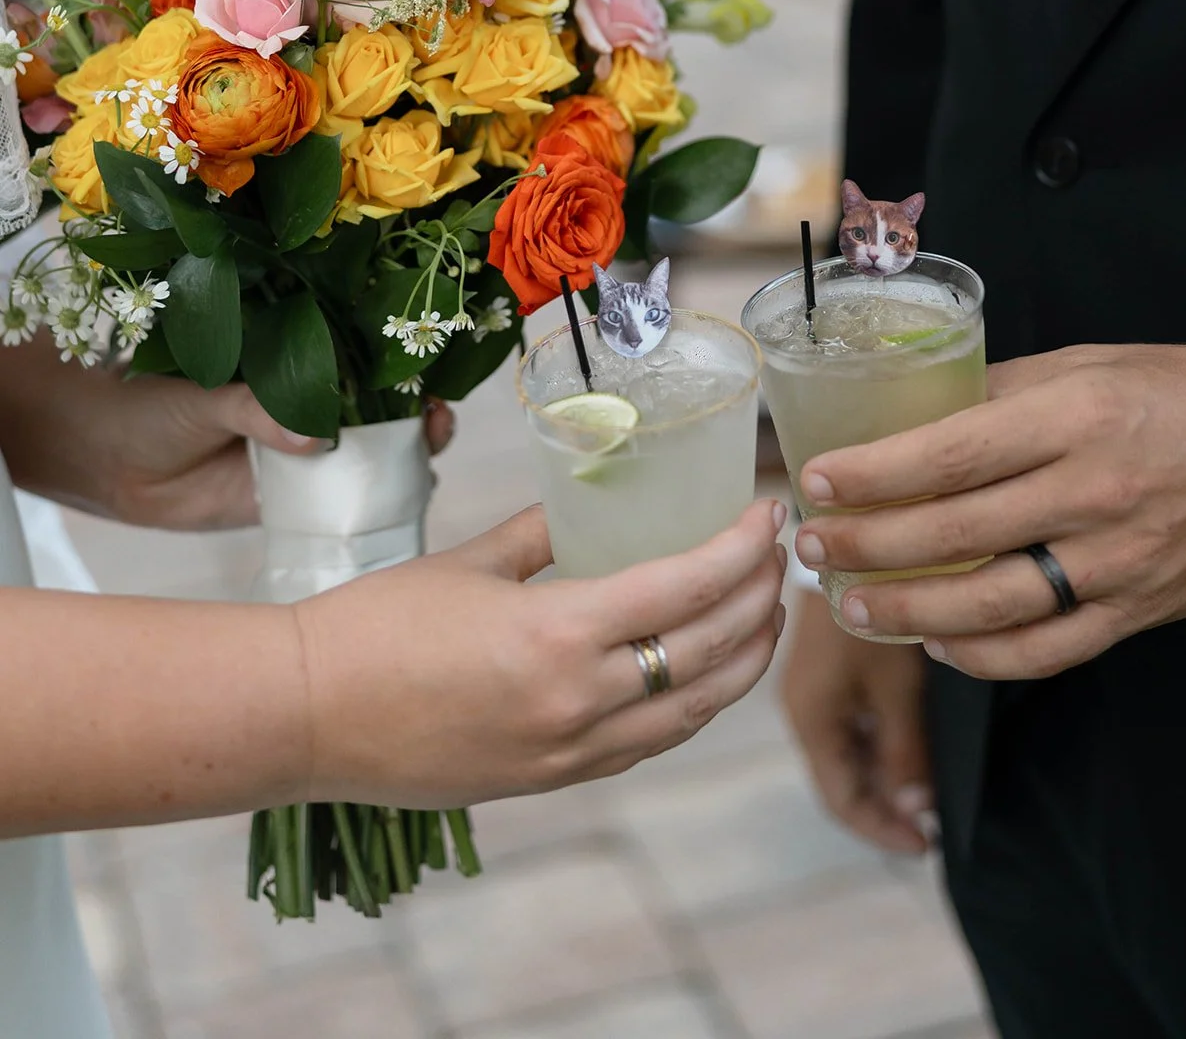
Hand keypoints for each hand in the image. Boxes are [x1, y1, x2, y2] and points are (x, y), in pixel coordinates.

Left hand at [0, 333, 453, 529]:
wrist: (102, 459)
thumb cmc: (146, 400)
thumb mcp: (204, 392)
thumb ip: (257, 407)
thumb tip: (316, 438)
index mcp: (290, 357)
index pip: (359, 353)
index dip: (399, 358)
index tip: (427, 363)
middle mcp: (307, 402)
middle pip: (382, 404)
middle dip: (420, 407)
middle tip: (436, 413)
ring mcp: (304, 452)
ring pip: (374, 451)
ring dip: (410, 451)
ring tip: (429, 447)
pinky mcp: (293, 498)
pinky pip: (345, 499)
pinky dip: (379, 497)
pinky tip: (405, 492)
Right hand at [296, 498, 788, 808]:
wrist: (305, 715)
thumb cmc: (374, 625)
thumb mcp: (469, 562)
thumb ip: (543, 534)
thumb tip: (589, 507)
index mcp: (558, 634)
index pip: (687, 589)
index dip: (740, 550)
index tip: (767, 515)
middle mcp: (578, 702)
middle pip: (709, 652)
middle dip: (759, 599)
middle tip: (778, 556)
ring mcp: (569, 752)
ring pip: (694, 710)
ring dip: (743, 659)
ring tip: (765, 614)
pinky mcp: (551, 780)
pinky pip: (649, 743)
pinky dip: (692, 705)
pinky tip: (703, 673)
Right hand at [780, 591, 932, 853]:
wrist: (844, 548)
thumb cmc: (871, 617)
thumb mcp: (894, 688)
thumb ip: (904, 752)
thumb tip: (916, 811)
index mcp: (812, 722)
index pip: (841, 800)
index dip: (882, 830)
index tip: (925, 846)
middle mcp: (805, 713)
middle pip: (842, 781)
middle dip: (886, 808)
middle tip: (932, 826)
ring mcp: (814, 693)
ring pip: (848, 756)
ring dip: (884, 779)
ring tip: (927, 795)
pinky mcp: (827, 675)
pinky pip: (850, 728)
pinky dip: (879, 749)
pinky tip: (909, 752)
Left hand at [793, 345, 1185, 679]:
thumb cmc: (1185, 395)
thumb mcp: (1091, 366)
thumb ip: (1002, 390)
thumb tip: (918, 411)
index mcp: (1072, 418)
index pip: (949, 452)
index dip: (874, 474)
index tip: (816, 481)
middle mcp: (1091, 492)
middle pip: (954, 534)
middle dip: (867, 547)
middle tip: (812, 548)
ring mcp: (1116, 560)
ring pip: (991, 606)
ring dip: (908, 613)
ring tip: (852, 606)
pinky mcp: (1138, 609)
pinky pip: (1048, 649)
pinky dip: (985, 657)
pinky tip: (940, 646)